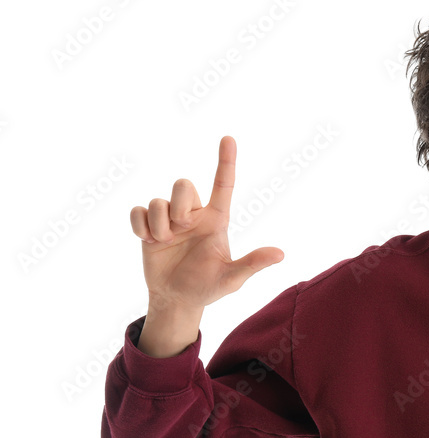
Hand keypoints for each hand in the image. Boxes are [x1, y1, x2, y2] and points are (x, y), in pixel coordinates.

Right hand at [129, 136, 282, 311]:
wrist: (177, 298)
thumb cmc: (208, 287)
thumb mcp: (232, 278)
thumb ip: (253, 263)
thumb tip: (281, 254)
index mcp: (216, 220)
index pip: (223, 185)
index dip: (226, 162)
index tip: (229, 138)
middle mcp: (193, 214)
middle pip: (182, 184)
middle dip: (178, 206)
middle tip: (180, 229)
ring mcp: (169, 218)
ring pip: (157, 201)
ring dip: (158, 225)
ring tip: (165, 243)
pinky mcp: (148, 225)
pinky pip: (137, 211)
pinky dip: (140, 227)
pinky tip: (149, 242)